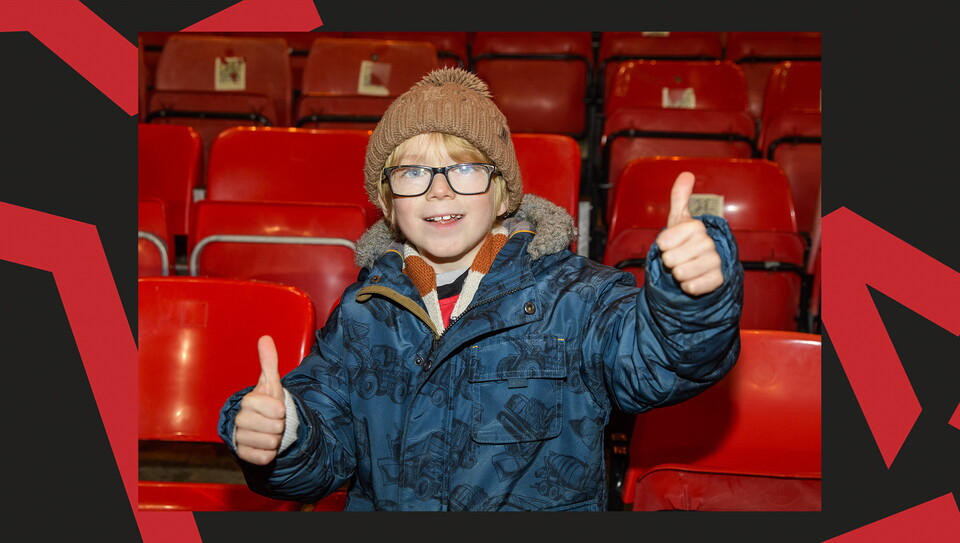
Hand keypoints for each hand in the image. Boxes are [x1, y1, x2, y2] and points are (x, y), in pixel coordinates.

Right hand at [234, 335, 286, 464]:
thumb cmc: (268, 404)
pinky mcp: (242, 455)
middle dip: (280, 425)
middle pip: (274, 427)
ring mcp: (240, 438)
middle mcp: (240, 420)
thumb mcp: (272, 383)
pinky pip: (264, 457)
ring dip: (276, 439)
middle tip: (274, 422)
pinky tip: (265, 445)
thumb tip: (265, 338)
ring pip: (270, 443)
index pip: (274, 408)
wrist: (263, 426)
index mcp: (247, 402)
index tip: (277, 408)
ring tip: (270, 432)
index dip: (280, 409)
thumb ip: (269, 362)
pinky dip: (270, 453)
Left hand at [655, 172, 723, 295]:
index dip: (663, 244)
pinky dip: (688, 287)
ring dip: (677, 274)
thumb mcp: (679, 220)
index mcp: (697, 227)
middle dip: (669, 261)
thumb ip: (680, 198)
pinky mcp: (718, 280)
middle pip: (672, 258)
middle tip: (676, 259)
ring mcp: (716, 262)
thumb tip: (687, 173)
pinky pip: (694, 287)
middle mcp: (709, 243)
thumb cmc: (685, 242)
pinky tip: (692, 281)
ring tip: (683, 269)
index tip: (666, 245)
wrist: (701, 266)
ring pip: (682, 273)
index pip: (666, 238)